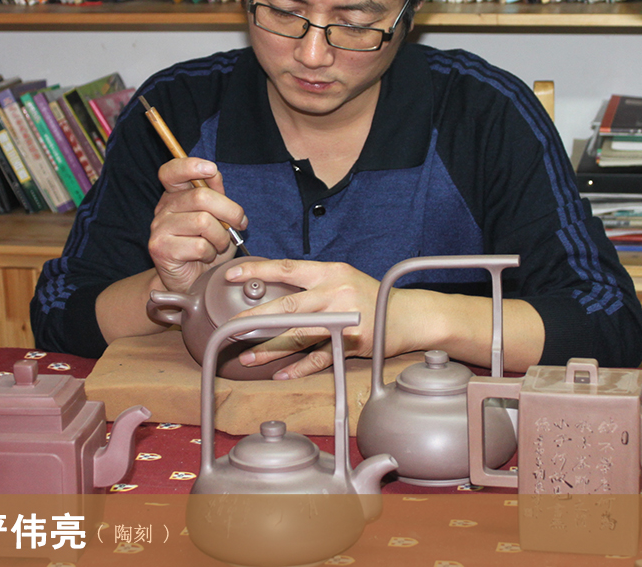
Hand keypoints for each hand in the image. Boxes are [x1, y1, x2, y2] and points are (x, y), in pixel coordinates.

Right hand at [148, 157, 246, 293]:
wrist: (192, 281)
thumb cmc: (207, 247)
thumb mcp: (216, 217)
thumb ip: (215, 194)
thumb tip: (214, 173)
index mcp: (175, 196)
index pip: (172, 171)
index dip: (190, 166)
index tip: (210, 169)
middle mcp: (163, 209)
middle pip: (200, 196)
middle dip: (230, 211)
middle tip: (239, 224)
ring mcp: (159, 228)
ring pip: (203, 222)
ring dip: (221, 237)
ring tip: (219, 245)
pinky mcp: (160, 249)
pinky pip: (198, 245)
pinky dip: (211, 253)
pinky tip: (206, 257)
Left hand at [224, 259, 407, 378]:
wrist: (410, 315)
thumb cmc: (371, 296)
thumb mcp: (343, 278)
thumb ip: (313, 283)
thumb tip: (274, 292)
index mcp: (330, 272)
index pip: (286, 268)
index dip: (257, 270)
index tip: (232, 275)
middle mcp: (336, 292)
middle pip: (288, 306)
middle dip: (255, 318)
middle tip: (231, 327)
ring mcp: (345, 319)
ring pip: (298, 335)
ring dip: (270, 349)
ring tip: (248, 358)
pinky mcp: (352, 343)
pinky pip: (320, 358)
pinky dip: (300, 368)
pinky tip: (282, 374)